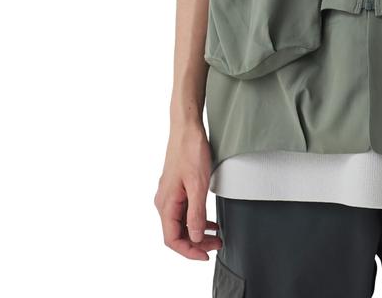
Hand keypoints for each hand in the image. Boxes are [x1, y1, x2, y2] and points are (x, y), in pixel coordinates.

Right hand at [154, 121, 222, 260]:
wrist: (187, 127)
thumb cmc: (190, 150)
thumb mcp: (198, 184)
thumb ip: (196, 213)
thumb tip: (195, 237)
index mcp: (166, 203)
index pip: (173, 239)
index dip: (189, 251)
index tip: (205, 254)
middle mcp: (164, 201)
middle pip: (177, 233)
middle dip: (197, 243)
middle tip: (217, 244)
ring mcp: (170, 194)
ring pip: (181, 223)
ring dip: (197, 232)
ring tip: (216, 236)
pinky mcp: (177, 187)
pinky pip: (184, 211)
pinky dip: (196, 219)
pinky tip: (209, 221)